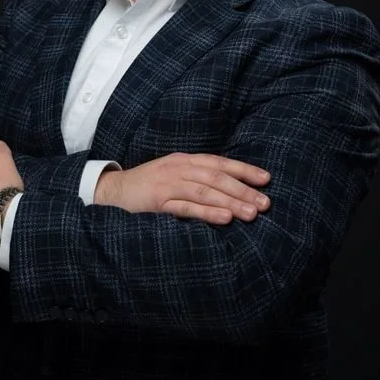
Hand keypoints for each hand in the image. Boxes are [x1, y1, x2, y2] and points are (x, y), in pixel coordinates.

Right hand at [95, 152, 270, 224]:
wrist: (114, 190)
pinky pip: (186, 207)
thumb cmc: (149, 185)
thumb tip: (230, 188)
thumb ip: (198, 178)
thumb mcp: (175, 174)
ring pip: (205, 191)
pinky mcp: (158, 201)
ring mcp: (168, 184)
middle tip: (265, 203)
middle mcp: (179, 168)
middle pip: (216, 177)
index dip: (244, 170)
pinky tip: (225, 218)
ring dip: (231, 201)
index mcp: (185, 160)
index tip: (266, 179)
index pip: (219, 163)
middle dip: (243, 189)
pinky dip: (207, 212)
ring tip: (251, 213)